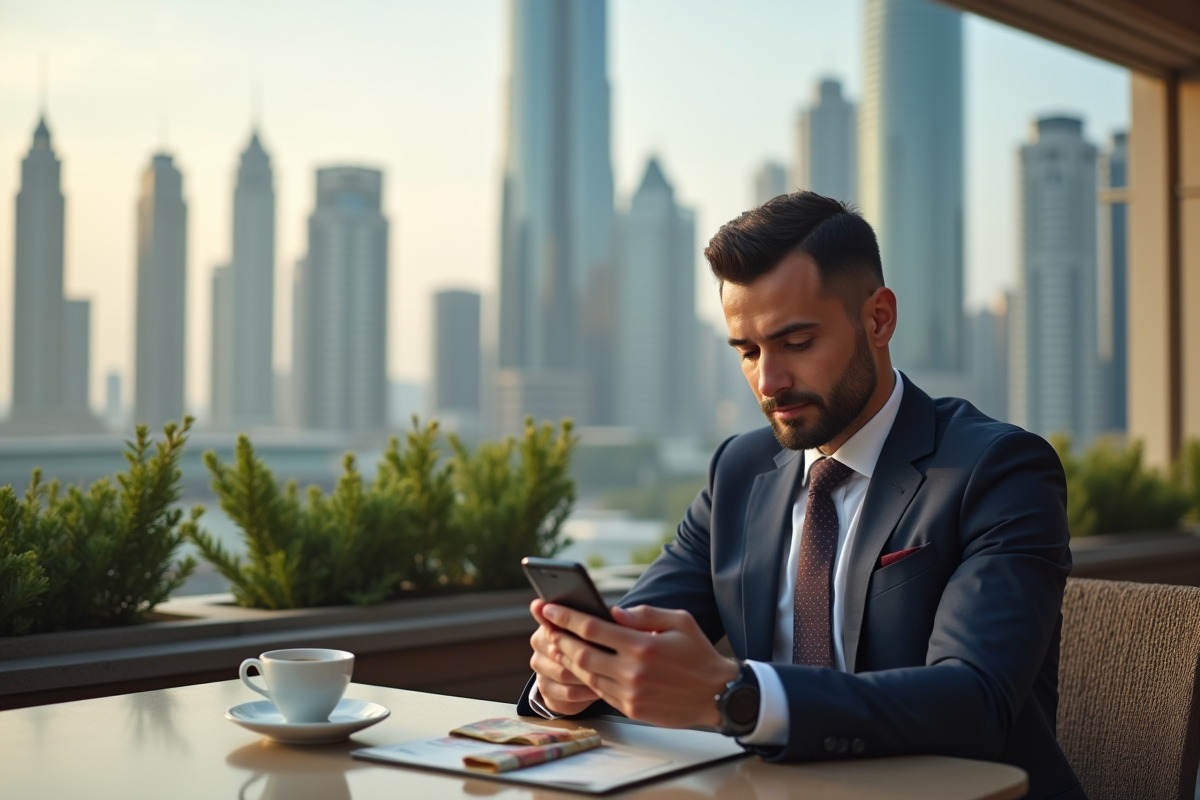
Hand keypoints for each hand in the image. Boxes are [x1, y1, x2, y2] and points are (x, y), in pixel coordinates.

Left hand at [541, 603, 738, 727]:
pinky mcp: (631, 708)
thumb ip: (645, 614)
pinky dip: (586, 677)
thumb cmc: (698, 653)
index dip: (565, 617)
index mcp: (642, 646)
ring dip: (568, 659)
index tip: (547, 608)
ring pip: (586, 675)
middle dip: (558, 637)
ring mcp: (629, 693)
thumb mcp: (679, 621)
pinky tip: (579, 666)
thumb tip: (613, 612)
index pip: (591, 629)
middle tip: (545, 626)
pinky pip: (599, 691)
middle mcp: (632, 671)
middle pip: (580, 654)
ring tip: (557, 644)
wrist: (716, 694)